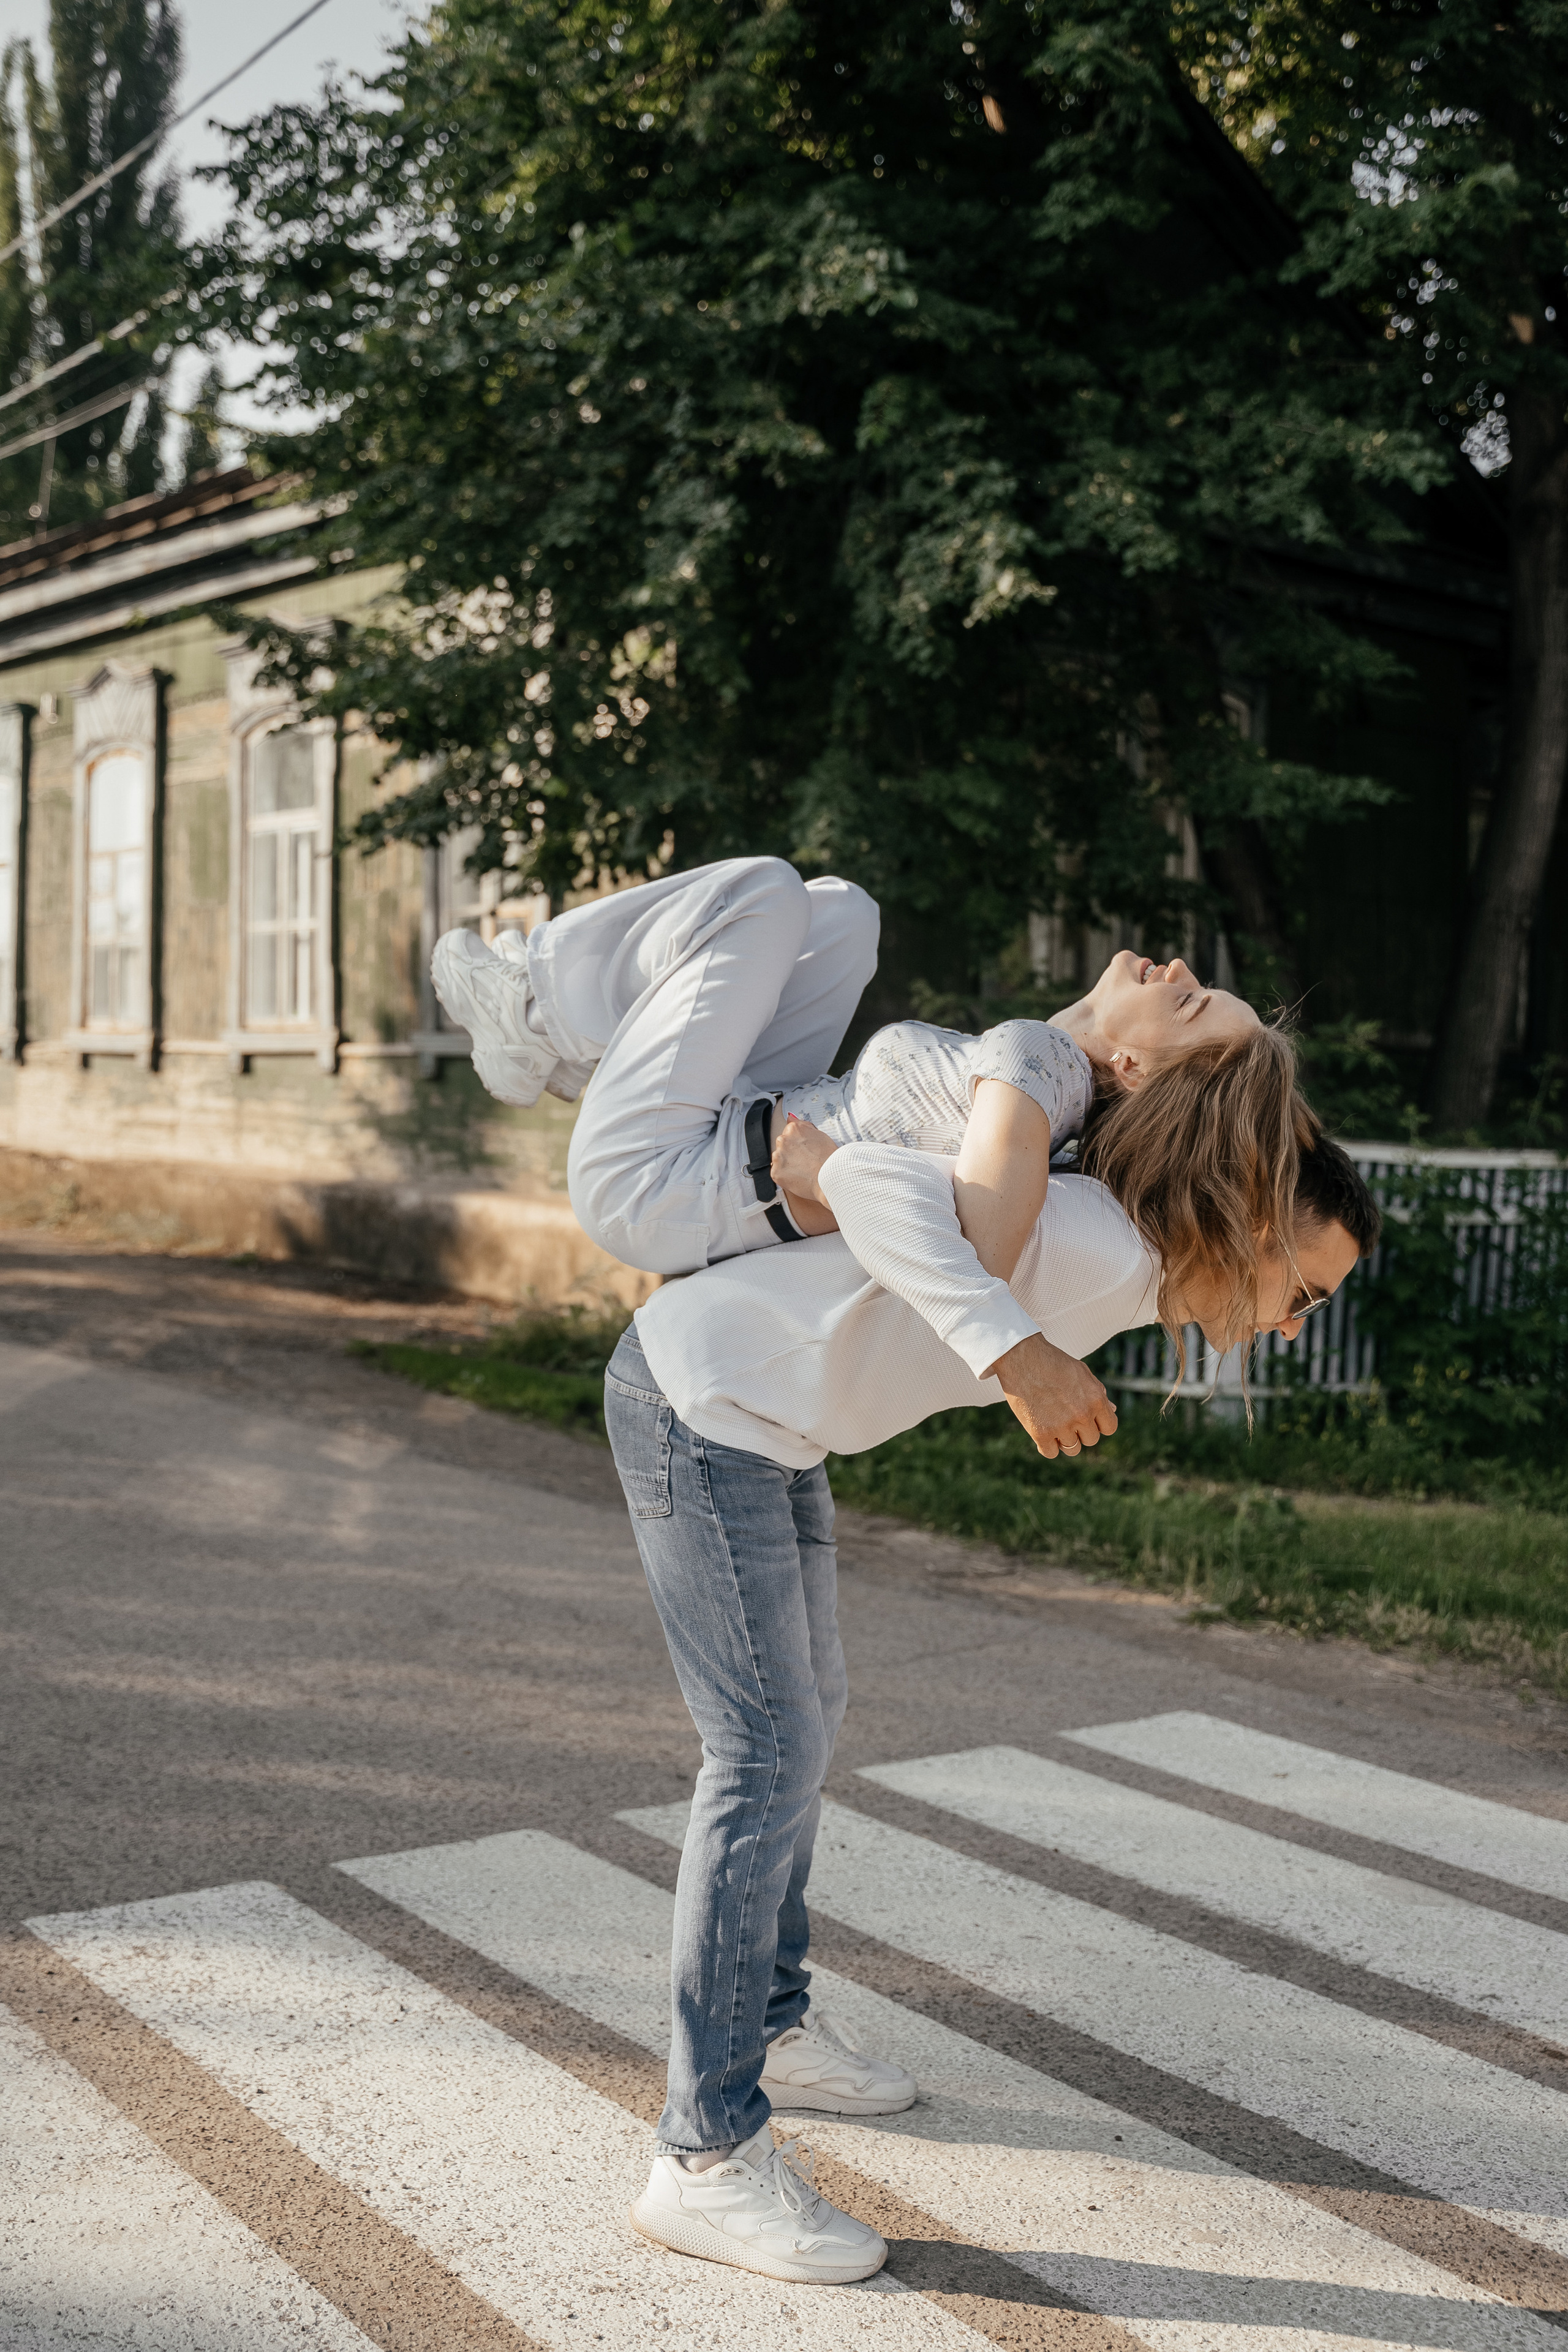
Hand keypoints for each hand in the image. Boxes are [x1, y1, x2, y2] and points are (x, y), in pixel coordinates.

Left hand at [769, 1113, 838, 1207]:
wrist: (829, 1179)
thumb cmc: (829, 1158)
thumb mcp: (820, 1135)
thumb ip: (803, 1125)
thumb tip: (791, 1117)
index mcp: (793, 1129)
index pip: (789, 1132)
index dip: (799, 1142)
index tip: (806, 1149)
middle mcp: (782, 1140)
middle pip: (783, 1145)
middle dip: (792, 1151)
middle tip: (807, 1160)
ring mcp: (777, 1157)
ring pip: (779, 1158)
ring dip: (788, 1163)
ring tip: (804, 1169)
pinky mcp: (775, 1172)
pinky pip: (778, 1172)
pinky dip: (786, 1175)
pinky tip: (798, 1176)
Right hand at [986, 1333, 1117, 1459]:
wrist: (1022, 1357)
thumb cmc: (1053, 1362)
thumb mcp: (1082, 1373)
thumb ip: (1099, 1393)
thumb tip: (1113, 1409)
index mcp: (1096, 1400)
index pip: (1109, 1428)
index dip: (1098, 1424)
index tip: (1086, 1418)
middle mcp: (1082, 1415)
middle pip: (1091, 1440)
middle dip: (1081, 1431)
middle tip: (1065, 1416)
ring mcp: (1061, 1426)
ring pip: (1072, 1449)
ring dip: (1064, 1439)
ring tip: (1053, 1423)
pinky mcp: (1040, 1433)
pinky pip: (1050, 1453)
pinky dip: (1047, 1445)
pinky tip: (1042, 1432)